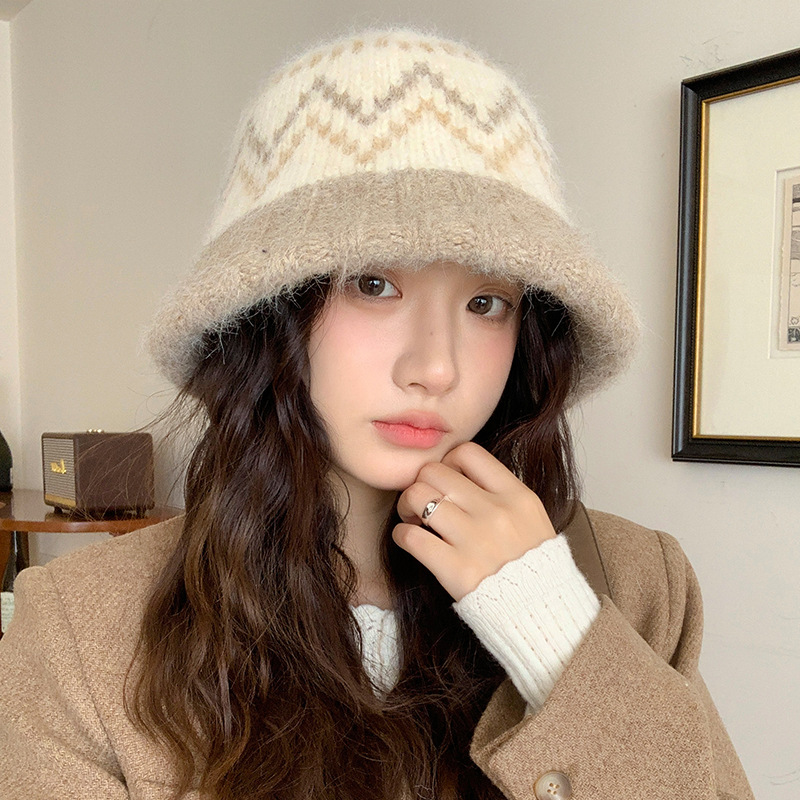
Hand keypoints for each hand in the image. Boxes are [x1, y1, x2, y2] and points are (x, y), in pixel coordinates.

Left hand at [392, 441, 556, 601]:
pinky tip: (409, 540)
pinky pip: (410, 536)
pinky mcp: (455, 569)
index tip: (446, 480)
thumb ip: (501, 494)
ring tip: (414, 519)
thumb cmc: (533, 567)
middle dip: (421, 482)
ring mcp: (475, 540)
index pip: (468, 452)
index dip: (448, 461)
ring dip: (407, 506)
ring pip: (418, 497)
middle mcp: (495, 513)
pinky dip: (402, 535)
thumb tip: (461, 474)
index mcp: (516, 496)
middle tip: (422, 501)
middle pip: (435, 472)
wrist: (541, 614)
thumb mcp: (531, 519)